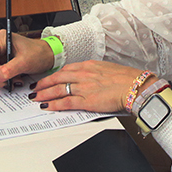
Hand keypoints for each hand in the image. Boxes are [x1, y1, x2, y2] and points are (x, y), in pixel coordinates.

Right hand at [0, 30, 53, 86]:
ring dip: (2, 78)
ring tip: (14, 80)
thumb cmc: (39, 53)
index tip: (0, 77)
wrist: (48, 56)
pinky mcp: (3, 59)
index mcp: (2, 38)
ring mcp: (0, 52)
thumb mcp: (24, 62)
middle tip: (7, 82)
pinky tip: (14, 78)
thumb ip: (8, 70)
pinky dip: (5, 77)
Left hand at [32, 62, 156, 113]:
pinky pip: (65, 102)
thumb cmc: (127, 80)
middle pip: (57, 78)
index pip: (66, 69)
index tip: (48, 78)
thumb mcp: (108, 69)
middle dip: (43, 83)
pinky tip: (47, 106)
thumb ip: (95, 73)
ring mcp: (84, 87)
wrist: (136, 87)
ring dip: (44, 94)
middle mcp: (84, 74)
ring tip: (36, 97)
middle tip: (35, 87)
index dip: (54, 74)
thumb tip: (90, 79)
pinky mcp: (86, 100)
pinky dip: (54, 104)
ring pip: (57, 89)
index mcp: (89, 65)